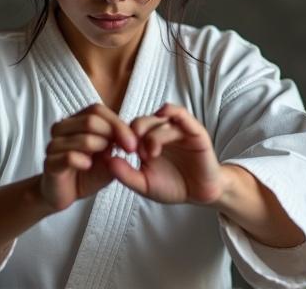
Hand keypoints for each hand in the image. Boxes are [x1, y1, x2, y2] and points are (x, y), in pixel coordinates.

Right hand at [40, 103, 136, 210]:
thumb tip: (131, 133)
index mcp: (76, 121)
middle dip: (114, 135)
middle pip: (91, 120)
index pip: (97, 110)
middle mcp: (63, 128)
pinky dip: (84, 161)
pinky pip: (69, 157)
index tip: (132, 142)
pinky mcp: (50, 163)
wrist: (66, 194)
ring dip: (100, 149)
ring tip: (105, 159)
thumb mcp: (109, 155)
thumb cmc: (88, 172)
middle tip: (127, 151)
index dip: (117, 123)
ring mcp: (54, 144)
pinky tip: (87, 166)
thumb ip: (117, 141)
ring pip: (83, 139)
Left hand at [108, 103, 224, 204]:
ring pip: (159, 120)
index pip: (129, 129)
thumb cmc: (172, 186)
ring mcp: (177, 129)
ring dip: (151, 134)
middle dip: (134, 133)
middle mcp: (160, 132)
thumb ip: (125, 174)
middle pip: (141, 121)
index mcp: (146, 141)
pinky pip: (182, 114)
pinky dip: (172, 111)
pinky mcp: (194, 131)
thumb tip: (106, 160)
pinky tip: (163, 115)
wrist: (199, 195)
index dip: (120, 137)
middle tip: (133, 152)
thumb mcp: (144, 184)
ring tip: (150, 154)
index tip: (117, 152)